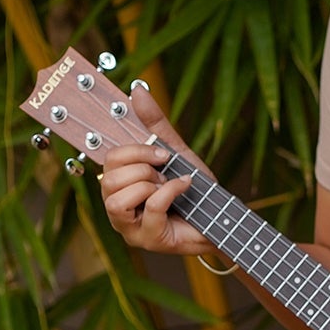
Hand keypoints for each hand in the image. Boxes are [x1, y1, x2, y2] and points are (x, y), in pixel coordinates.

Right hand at [99, 86, 217, 258]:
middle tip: (165, 172)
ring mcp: (129, 228)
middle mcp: (117, 209)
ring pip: (117, 199)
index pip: (108, 160)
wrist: (221, 218)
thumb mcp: (175, 151)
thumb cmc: (195, 190)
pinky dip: (170, 192)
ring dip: (149, 185)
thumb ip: (155, 124)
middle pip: (108, 179)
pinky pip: (149, 209)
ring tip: (168, 185)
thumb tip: (137, 89)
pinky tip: (183, 188)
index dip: (134, 151)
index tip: (162, 153)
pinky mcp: (147, 240)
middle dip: (143, 169)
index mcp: (120, 186)